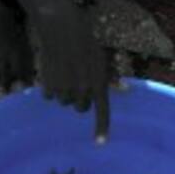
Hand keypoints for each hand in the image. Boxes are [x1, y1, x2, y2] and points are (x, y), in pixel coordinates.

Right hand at [33, 2, 110, 141]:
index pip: (102, 111)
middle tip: (78, 82)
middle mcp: (83, 90)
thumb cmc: (86, 43)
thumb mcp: (103, 59)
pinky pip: (49, 97)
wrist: (62, 30)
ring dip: (64, 92)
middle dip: (80, 100)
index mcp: (99, 83)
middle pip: (81, 108)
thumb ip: (111, 77)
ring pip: (64, 102)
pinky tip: (53, 72)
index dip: (101, 128)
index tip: (100, 143)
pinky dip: (50, 88)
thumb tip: (126, 90)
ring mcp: (65, 89)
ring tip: (65, 71)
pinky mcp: (48, 86)